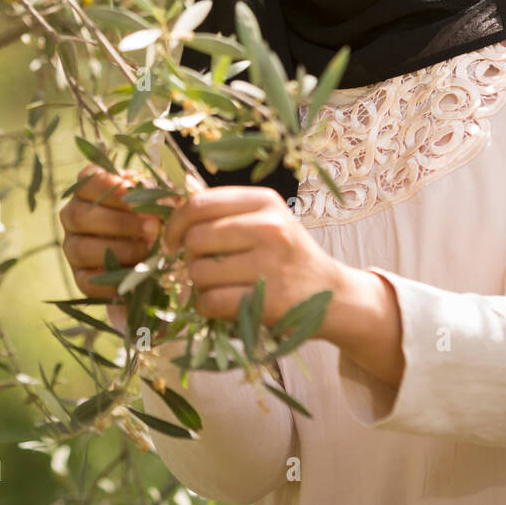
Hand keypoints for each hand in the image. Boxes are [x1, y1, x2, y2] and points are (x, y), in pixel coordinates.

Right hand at [60, 163, 188, 303]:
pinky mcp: (80, 277)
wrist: (155, 253)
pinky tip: (138, 275)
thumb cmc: (156, 214)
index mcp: (89, 189)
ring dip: (119, 250)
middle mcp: (73, 216)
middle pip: (80, 216)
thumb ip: (161, 193)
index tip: (134, 192)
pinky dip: (113, 279)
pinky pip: (87, 281)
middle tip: (153, 227)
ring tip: (149, 251)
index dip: (109, 187)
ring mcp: (72, 247)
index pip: (86, 181)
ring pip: (81, 248)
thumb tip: (169, 200)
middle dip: (119, 222)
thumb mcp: (159, 198)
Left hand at [162, 183, 342, 329]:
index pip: (199, 204)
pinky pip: (209, 302)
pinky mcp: (268, 300)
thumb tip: (176, 197)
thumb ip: (225, 210)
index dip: (175, 224)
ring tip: (220, 286)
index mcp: (264, 201)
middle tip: (204, 267)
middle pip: (195, 239)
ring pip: (198, 273)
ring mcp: (270, 263)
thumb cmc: (288, 256)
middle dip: (189, 258)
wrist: (332, 295)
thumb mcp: (266, 220)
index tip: (173, 242)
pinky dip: (206, 307)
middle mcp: (269, 227)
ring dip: (199, 286)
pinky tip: (222, 304)